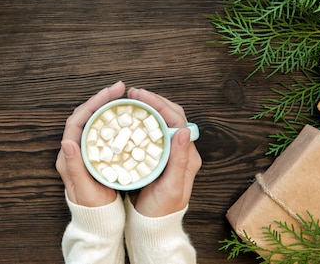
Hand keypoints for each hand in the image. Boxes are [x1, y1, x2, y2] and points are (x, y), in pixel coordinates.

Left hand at [56, 81, 125, 206]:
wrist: (97, 223)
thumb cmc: (91, 209)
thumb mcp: (84, 190)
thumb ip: (75, 167)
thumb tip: (67, 141)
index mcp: (68, 155)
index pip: (78, 119)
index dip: (93, 103)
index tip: (112, 92)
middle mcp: (73, 149)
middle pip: (86, 115)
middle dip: (102, 99)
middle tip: (121, 88)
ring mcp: (84, 151)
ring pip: (93, 121)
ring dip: (106, 107)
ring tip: (123, 97)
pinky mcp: (93, 154)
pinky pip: (100, 130)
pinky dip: (111, 119)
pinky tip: (124, 116)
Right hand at [127, 87, 201, 216]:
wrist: (155, 226)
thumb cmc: (162, 210)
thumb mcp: (171, 187)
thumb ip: (179, 159)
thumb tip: (184, 130)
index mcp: (187, 155)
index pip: (176, 119)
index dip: (158, 103)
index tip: (139, 95)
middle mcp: (181, 150)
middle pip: (171, 115)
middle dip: (153, 100)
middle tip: (132, 94)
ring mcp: (171, 153)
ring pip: (163, 121)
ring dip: (149, 108)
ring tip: (131, 101)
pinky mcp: (161, 156)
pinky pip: (155, 131)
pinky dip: (144, 120)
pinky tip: (132, 119)